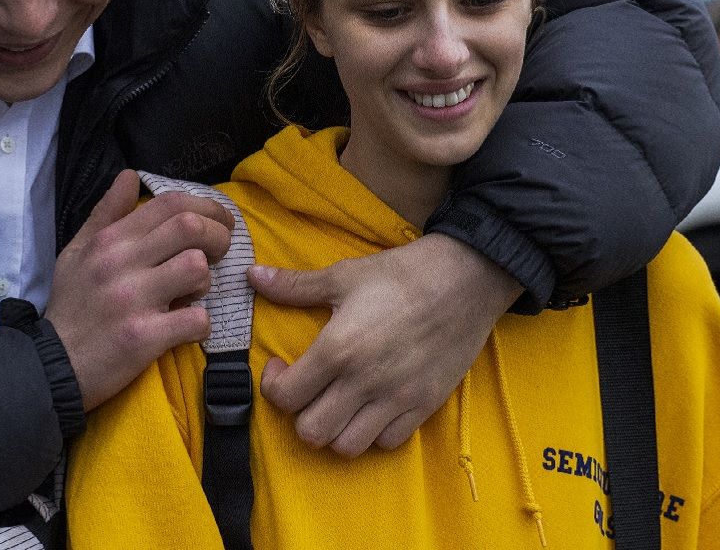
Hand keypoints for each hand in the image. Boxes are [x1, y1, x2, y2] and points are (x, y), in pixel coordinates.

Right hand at [44, 169, 234, 410]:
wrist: (51, 366)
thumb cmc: (71, 306)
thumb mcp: (77, 252)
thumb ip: (106, 213)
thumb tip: (130, 176)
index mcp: (109, 240)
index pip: (170, 204)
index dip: (207, 207)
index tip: (221, 221)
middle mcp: (121, 263)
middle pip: (191, 228)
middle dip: (218, 237)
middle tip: (218, 253)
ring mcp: (133, 300)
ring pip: (196, 269)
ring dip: (205, 283)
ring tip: (191, 294)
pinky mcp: (144, 338)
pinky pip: (197, 320)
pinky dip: (200, 325)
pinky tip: (186, 327)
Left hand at [250, 233, 523, 456]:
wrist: (467, 278)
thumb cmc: (403, 273)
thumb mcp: (345, 275)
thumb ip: (295, 285)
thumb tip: (252, 276)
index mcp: (338, 348)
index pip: (286, 396)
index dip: (273, 386)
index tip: (281, 367)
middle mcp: (364, 382)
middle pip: (312, 432)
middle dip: (301, 413)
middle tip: (308, 389)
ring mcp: (396, 398)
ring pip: (347, 446)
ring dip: (336, 430)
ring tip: (338, 403)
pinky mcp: (424, 405)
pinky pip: (389, 442)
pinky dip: (374, 433)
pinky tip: (372, 406)